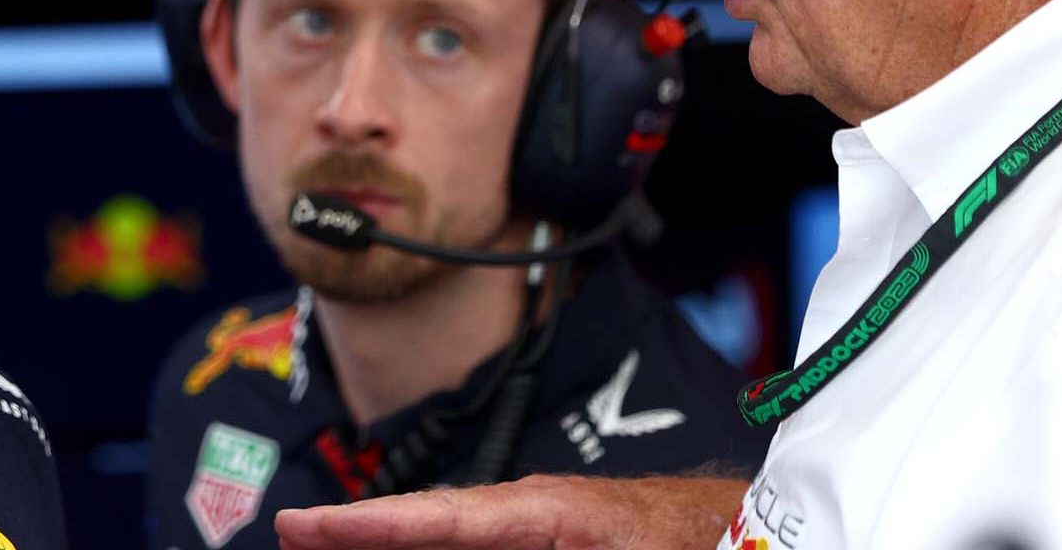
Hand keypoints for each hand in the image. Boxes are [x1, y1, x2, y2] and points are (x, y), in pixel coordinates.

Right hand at [275, 473, 748, 549]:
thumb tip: (454, 526)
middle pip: (428, 530)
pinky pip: (484, 549)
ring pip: (453, 541)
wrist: (769, 537)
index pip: (435, 518)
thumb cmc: (699, 545)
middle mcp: (536, 517)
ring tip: (330, 545)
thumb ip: (523, 532)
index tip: (298, 527)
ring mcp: (544, 532)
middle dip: (361, 536)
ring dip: (399, 547)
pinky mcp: (557, 546)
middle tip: (291, 535)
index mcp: (547, 515)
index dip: (362, 526)